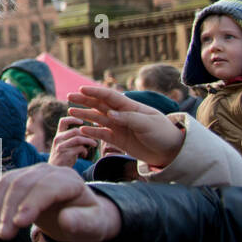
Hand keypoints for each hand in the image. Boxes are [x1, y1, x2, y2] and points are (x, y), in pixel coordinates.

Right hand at [0, 164, 121, 241]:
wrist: (80, 214)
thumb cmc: (88, 222)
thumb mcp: (93, 227)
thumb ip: (83, 223)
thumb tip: (65, 220)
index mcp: (69, 180)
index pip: (46, 187)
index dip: (31, 203)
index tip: (19, 224)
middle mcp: (48, 171)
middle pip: (22, 184)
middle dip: (9, 209)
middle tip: (3, 236)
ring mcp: (31, 172)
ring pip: (7, 183)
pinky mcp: (18, 178)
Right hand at [47, 115, 94, 166]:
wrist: (55, 169)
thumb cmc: (64, 155)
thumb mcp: (65, 144)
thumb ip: (72, 137)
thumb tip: (88, 131)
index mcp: (58, 135)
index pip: (63, 121)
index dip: (73, 119)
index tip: (82, 122)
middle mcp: (58, 139)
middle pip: (75, 130)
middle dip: (87, 134)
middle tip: (94, 138)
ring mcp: (61, 146)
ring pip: (78, 139)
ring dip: (89, 141)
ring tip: (94, 144)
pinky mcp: (65, 154)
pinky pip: (79, 148)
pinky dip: (85, 151)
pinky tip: (84, 154)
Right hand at [65, 85, 184, 167]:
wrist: (171, 152)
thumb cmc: (163, 134)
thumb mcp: (148, 124)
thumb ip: (128, 118)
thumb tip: (109, 114)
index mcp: (130, 107)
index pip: (110, 96)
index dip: (95, 92)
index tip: (81, 89)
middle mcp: (122, 115)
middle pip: (100, 105)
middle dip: (85, 100)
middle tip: (70, 96)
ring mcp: (119, 127)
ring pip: (98, 118)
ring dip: (85, 114)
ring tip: (70, 110)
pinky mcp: (118, 140)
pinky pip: (102, 134)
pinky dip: (92, 132)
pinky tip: (82, 129)